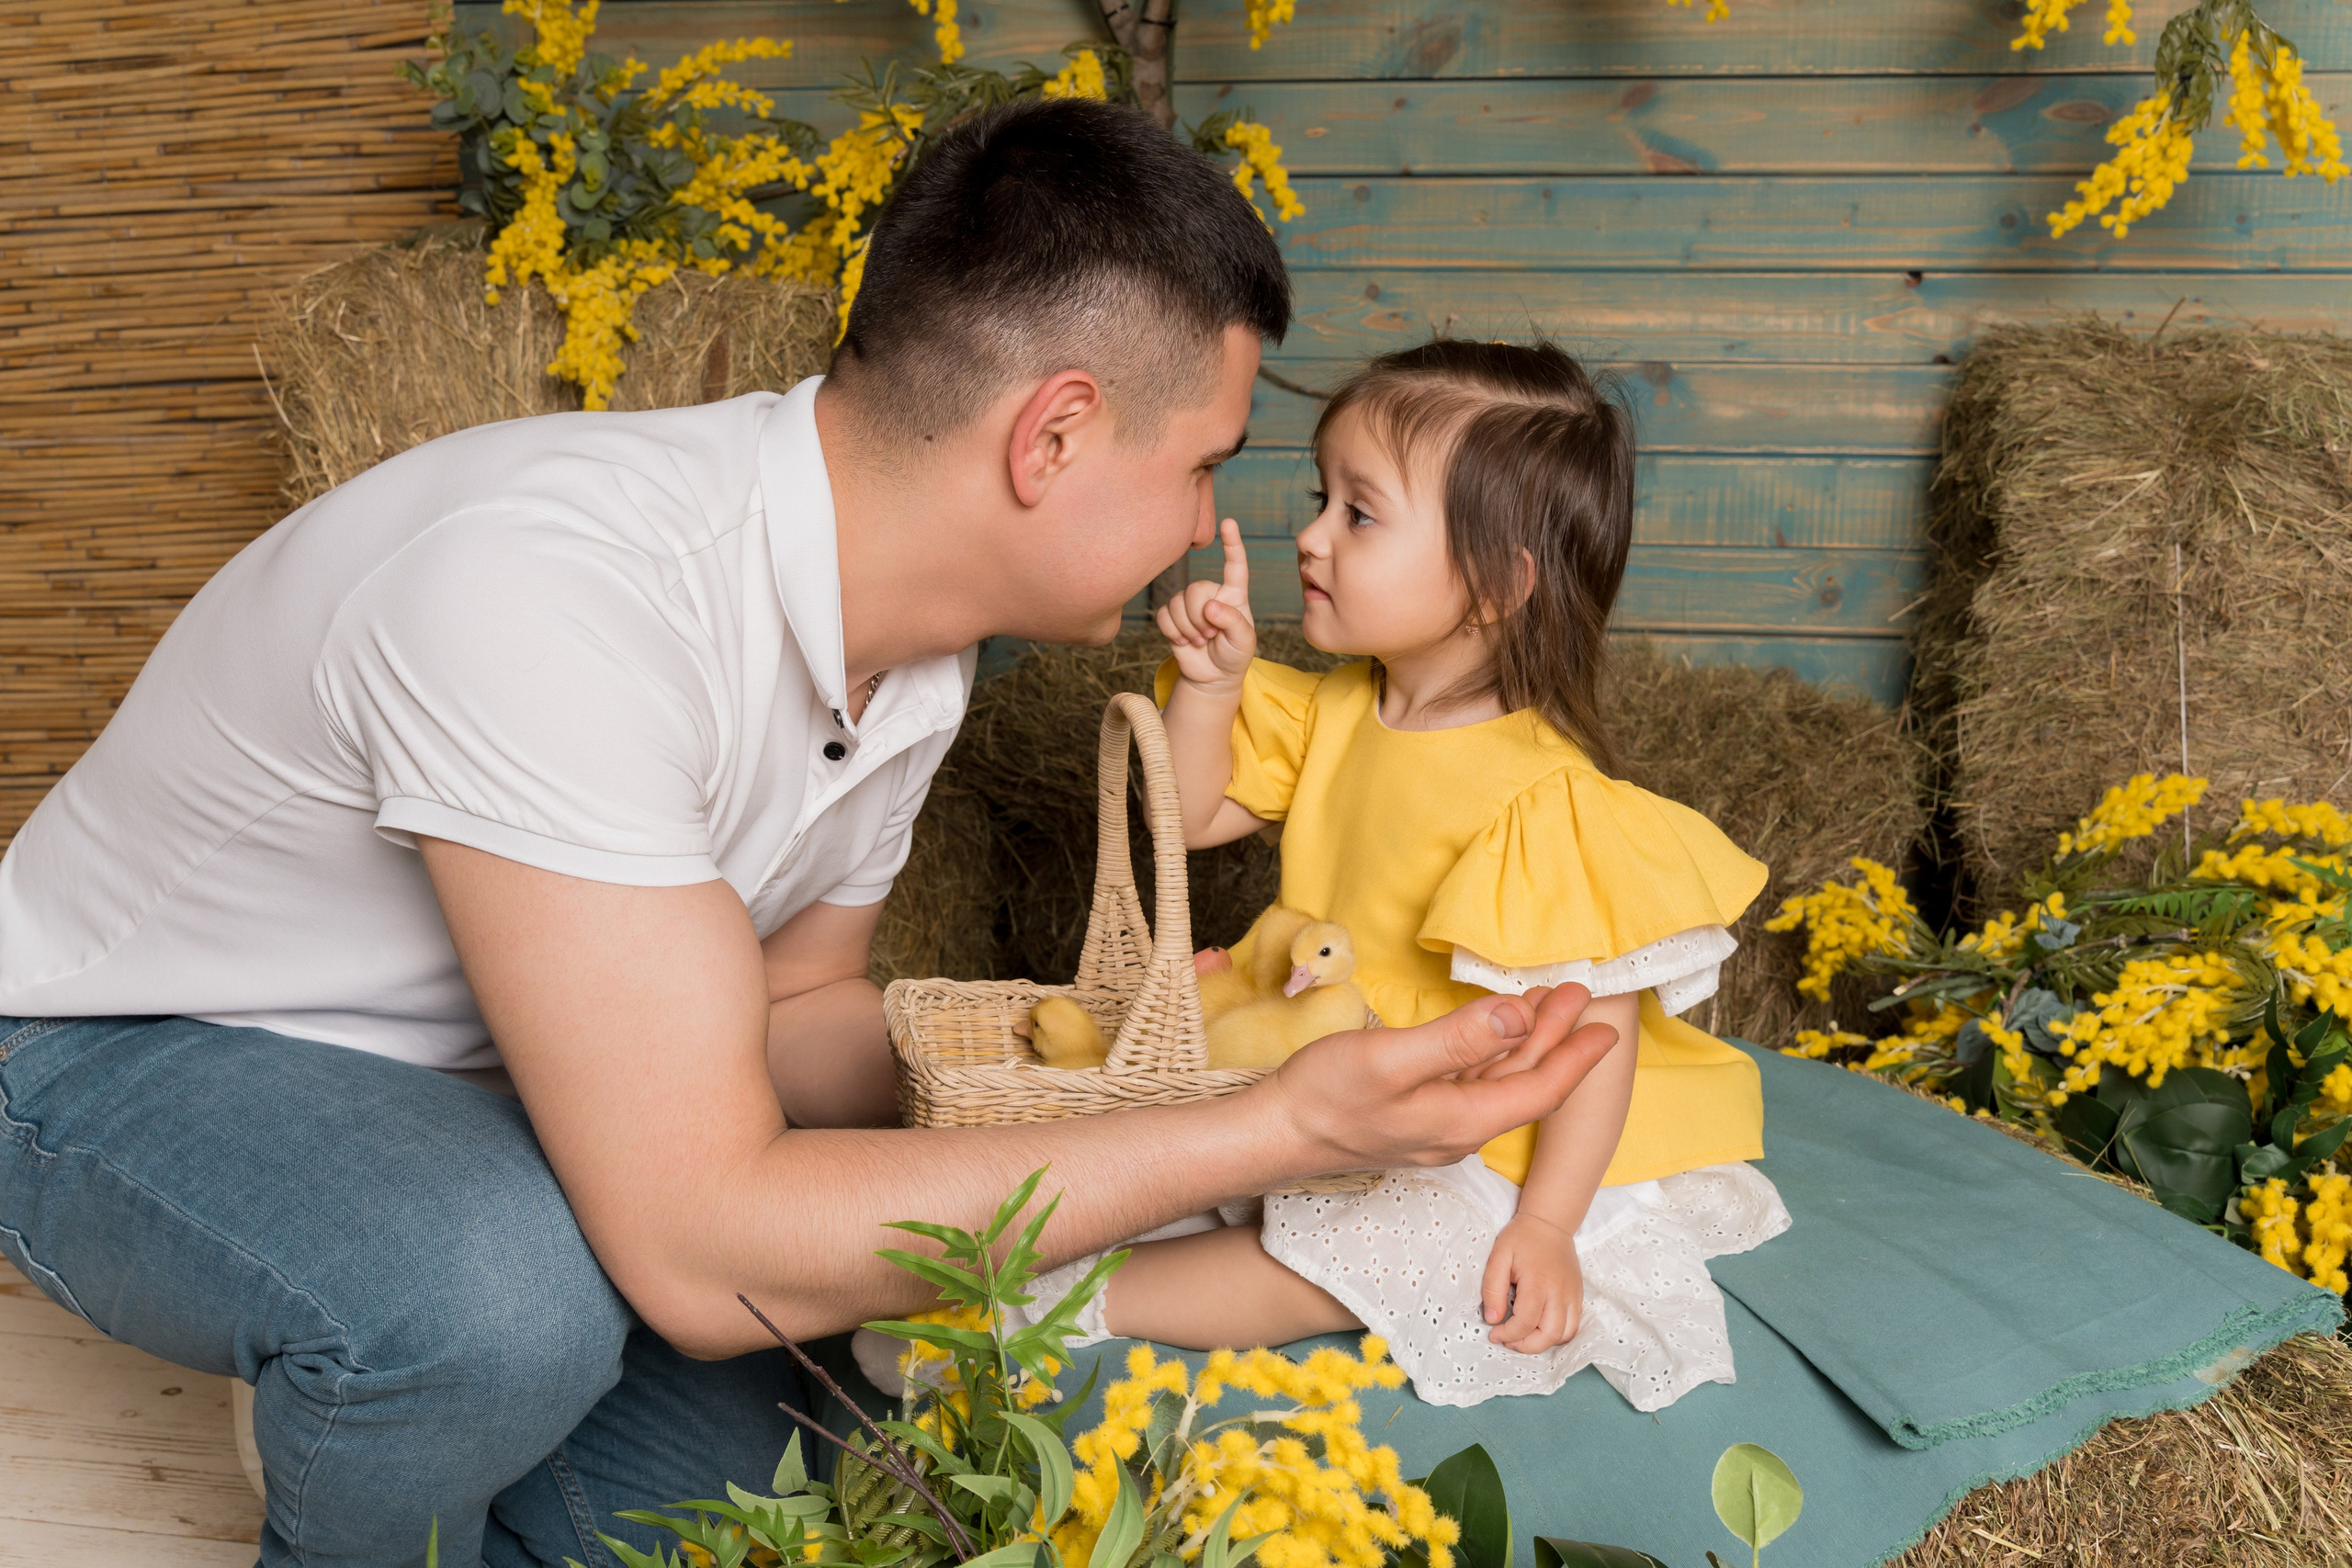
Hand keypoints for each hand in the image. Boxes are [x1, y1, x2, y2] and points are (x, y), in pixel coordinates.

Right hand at [1156, 518, 1255, 693]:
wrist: (1213, 677)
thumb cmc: (1234, 656)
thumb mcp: (1244, 642)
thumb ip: (1233, 622)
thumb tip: (1211, 606)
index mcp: (1234, 594)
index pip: (1235, 565)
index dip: (1232, 544)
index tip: (1229, 523)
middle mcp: (1211, 593)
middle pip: (1196, 589)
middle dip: (1201, 618)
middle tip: (1211, 637)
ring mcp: (1189, 604)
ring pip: (1177, 602)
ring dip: (1188, 628)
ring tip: (1201, 641)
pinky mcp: (1172, 616)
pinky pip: (1163, 615)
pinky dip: (1173, 632)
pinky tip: (1183, 642)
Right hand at [1257, 984, 1616, 1172]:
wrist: (1278, 1133)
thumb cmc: (1326, 1097)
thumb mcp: (1392, 1060)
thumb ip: (1457, 1038)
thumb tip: (1516, 1016)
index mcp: (1465, 1120)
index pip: (1540, 1089)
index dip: (1575, 1056)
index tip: (1604, 1027)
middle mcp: (1461, 1129)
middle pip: (1524, 1083)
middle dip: (1555, 1037)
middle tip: (1575, 992)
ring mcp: (1439, 1126)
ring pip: (1499, 1082)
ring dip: (1524, 1042)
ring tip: (1541, 1001)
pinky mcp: (1419, 1117)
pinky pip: (1473, 1084)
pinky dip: (1492, 1052)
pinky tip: (1490, 1032)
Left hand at [1482, 1211, 1583, 1352]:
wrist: (1550, 1223)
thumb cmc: (1521, 1238)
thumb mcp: (1499, 1257)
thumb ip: (1493, 1289)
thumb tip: (1492, 1319)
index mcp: (1538, 1283)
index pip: (1526, 1322)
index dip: (1508, 1334)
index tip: (1494, 1333)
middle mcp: (1560, 1293)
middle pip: (1548, 1335)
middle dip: (1526, 1346)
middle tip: (1508, 1340)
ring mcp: (1573, 1296)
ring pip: (1564, 1335)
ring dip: (1543, 1343)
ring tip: (1523, 1336)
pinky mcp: (1578, 1296)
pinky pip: (1573, 1326)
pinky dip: (1557, 1335)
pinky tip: (1539, 1328)